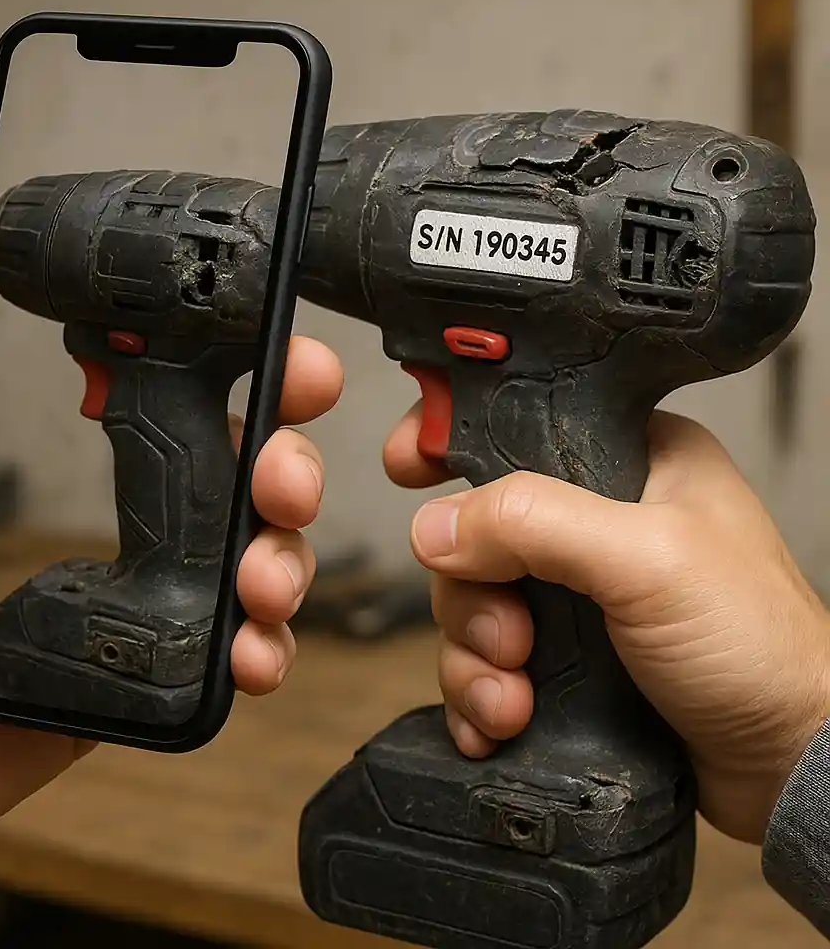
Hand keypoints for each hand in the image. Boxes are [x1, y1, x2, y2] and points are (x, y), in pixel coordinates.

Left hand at [0, 205, 341, 895]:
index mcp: (60, 457)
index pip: (179, 404)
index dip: (248, 377)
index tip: (288, 366)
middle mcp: (112, 526)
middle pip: (238, 481)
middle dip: (286, 468)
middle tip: (279, 477)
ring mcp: (133, 607)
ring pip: (253, 565)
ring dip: (285, 559)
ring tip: (264, 576)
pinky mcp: (136, 684)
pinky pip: (224, 660)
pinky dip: (265, 649)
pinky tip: (254, 646)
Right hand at [385, 406, 829, 844]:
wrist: (786, 767)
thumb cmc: (761, 650)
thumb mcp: (648, 561)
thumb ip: (537, 523)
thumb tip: (436, 524)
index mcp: (632, 460)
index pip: (520, 426)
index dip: (453, 440)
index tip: (409, 466)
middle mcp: (598, 521)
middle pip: (477, 529)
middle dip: (474, 595)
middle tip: (511, 640)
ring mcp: (578, 590)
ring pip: (474, 601)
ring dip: (474, 658)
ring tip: (512, 702)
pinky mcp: (568, 653)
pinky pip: (487, 657)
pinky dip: (479, 691)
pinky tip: (496, 723)